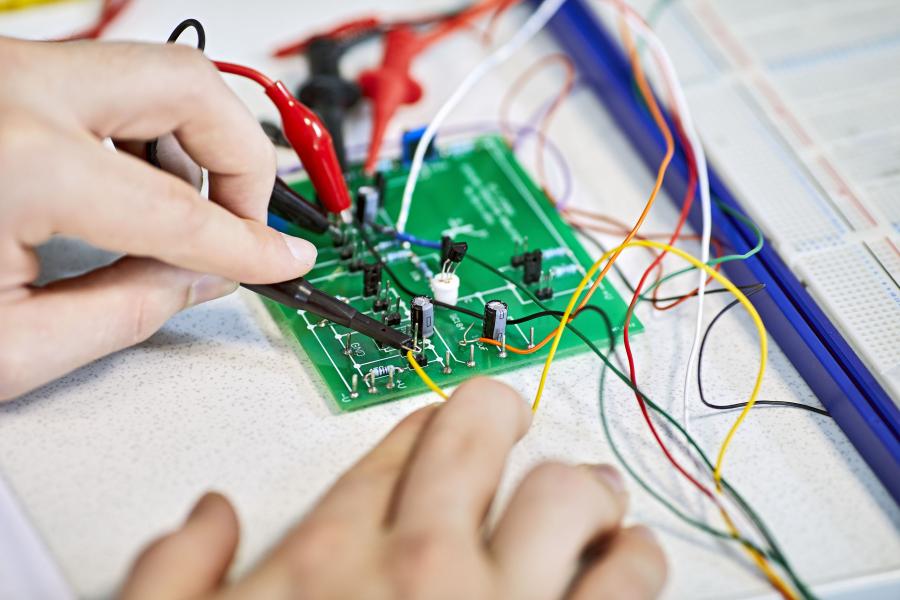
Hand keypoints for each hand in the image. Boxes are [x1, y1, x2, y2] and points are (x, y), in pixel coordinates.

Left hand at [0, 37, 316, 400]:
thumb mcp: (8, 349)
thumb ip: (131, 311)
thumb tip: (203, 278)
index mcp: (18, 162)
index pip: (183, 211)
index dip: (249, 248)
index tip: (283, 262)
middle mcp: (10, 88)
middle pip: (191, 86)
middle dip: (242, 161)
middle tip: (242, 225)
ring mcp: (0, 67)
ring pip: (155, 71)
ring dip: (195, 142)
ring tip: (183, 214)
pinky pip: (108, 83)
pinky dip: (146, 133)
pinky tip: (132, 190)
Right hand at [121, 378, 666, 598]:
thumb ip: (177, 575)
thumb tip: (208, 518)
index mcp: (331, 558)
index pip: (398, 447)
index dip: (430, 424)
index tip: (445, 425)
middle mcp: (421, 570)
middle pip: (481, 435)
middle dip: (503, 417)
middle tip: (515, 424)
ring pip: (569, 497)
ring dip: (587, 493)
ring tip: (593, 503)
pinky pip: (623, 587)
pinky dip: (635, 565)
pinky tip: (630, 566)